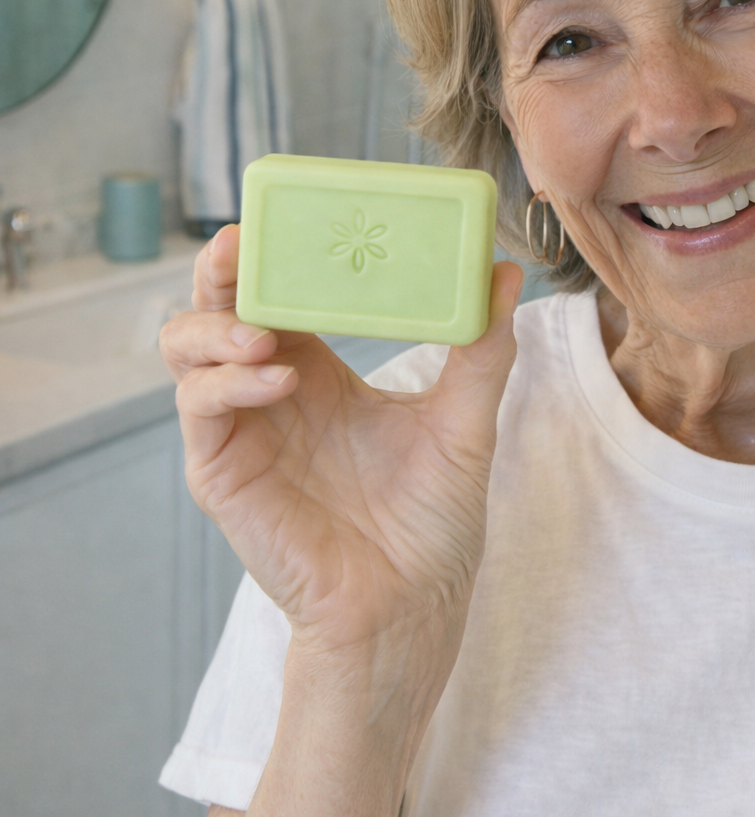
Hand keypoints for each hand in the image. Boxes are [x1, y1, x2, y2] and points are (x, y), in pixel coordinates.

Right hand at [161, 226, 521, 674]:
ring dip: (214, 325)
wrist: (410, 607)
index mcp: (318, 367)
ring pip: (186, 347)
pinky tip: (277, 381)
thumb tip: (505, 271)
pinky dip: (228, 383)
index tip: (298, 210)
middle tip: (243, 241)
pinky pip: (199, 407)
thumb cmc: (432, 522)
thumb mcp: (465, 423)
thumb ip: (481, 350)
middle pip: (219, 303)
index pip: (280, 288)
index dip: (277, 248)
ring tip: (262, 331)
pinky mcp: (220, 470)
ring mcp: (240, 427)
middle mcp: (270, 389)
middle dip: (222, 267)